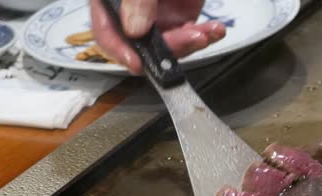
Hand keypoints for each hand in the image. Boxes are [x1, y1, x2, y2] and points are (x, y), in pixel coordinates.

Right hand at [91, 0, 225, 73]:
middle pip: (144, 45)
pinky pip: (192, 34)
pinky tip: (215, 30)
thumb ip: (138, 0)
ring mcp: (158, 16)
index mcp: (110, 1)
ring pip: (171, 45)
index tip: (137, 63)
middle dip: (169, 47)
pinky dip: (206, 35)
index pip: (106, 31)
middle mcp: (131, 12)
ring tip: (208, 32)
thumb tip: (134, 31)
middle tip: (191, 38)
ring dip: (192, 42)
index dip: (119, 50)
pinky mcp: (182, 16)